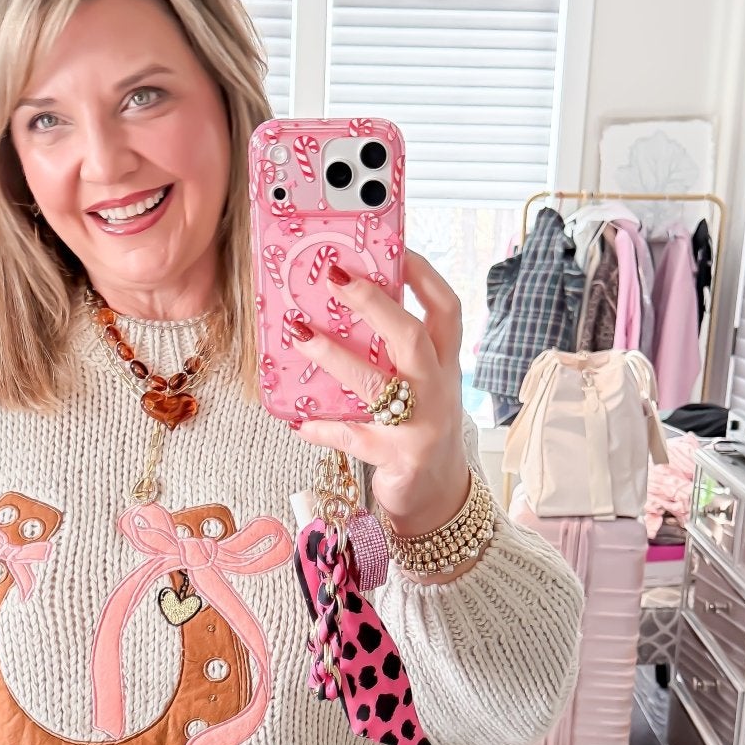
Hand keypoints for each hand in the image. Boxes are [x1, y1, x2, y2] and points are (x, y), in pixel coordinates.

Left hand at [285, 246, 470, 538]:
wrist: (437, 495)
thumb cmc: (419, 428)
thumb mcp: (418, 385)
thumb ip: (393, 353)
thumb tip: (341, 308)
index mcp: (444, 363)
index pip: (445, 309)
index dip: (423, 276)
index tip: (396, 249)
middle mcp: (438, 388)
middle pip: (412, 335)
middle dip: (374, 304)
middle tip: (335, 278)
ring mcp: (421, 424)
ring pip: (377, 384)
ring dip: (335, 357)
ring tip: (300, 336)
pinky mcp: (399, 457)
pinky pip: (354, 437)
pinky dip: (324, 428)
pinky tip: (300, 421)